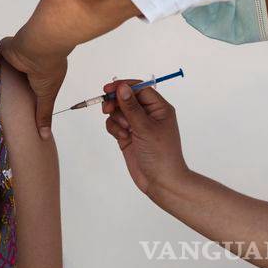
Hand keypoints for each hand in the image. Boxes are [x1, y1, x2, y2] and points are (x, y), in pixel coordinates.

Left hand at [0, 35, 67, 139]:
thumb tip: (45, 136)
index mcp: (40, 73)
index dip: (23, 94)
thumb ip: (43, 113)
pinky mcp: (5, 50)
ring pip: (5, 69)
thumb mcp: (47, 95)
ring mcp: (16, 57)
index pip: (30, 86)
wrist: (38, 47)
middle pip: (16, 78)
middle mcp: (28, 65)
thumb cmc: (46, 70)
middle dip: (10, 88)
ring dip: (0, 76)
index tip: (14, 108)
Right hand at [102, 80, 188, 196]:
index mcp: (159, 108)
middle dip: (116, 102)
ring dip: (116, 118)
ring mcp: (137, 125)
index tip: (109, 89)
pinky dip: (114, 128)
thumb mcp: (145, 128)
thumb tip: (122, 87)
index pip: (140, 88)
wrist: (160, 181)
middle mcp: (148, 114)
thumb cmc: (160, 153)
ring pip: (118, 111)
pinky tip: (122, 138)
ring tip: (123, 130)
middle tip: (106, 108)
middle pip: (126, 98)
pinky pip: (114, 124)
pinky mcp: (127, 136)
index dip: (124, 86)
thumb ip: (131, 107)